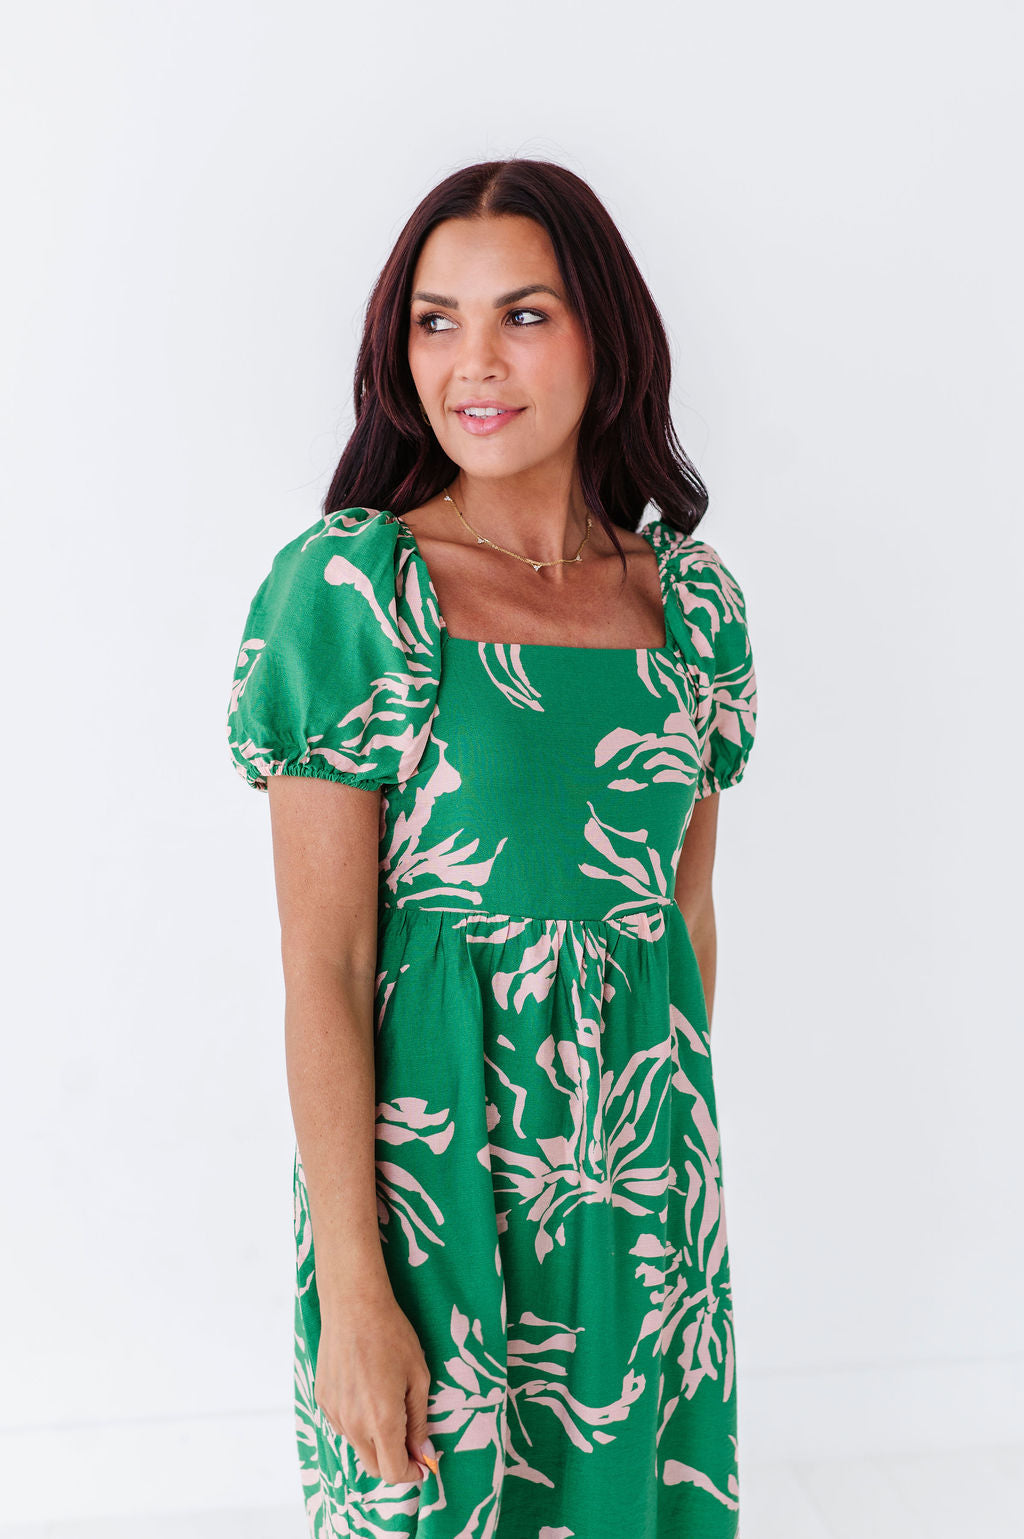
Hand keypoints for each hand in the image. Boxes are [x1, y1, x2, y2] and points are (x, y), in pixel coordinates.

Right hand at [314, 1290, 437, 1484]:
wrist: (353, 1306)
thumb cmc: (392, 1336)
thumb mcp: (418, 1377)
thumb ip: (419, 1422)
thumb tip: (423, 1454)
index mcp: (381, 1420)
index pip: (393, 1472)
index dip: (412, 1473)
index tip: (424, 1463)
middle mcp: (353, 1425)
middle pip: (373, 1468)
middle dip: (394, 1462)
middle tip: (411, 1441)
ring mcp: (334, 1414)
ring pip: (357, 1447)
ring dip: (376, 1441)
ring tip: (389, 1405)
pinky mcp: (323, 1401)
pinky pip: (343, 1426)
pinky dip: (359, 1423)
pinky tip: (368, 1392)